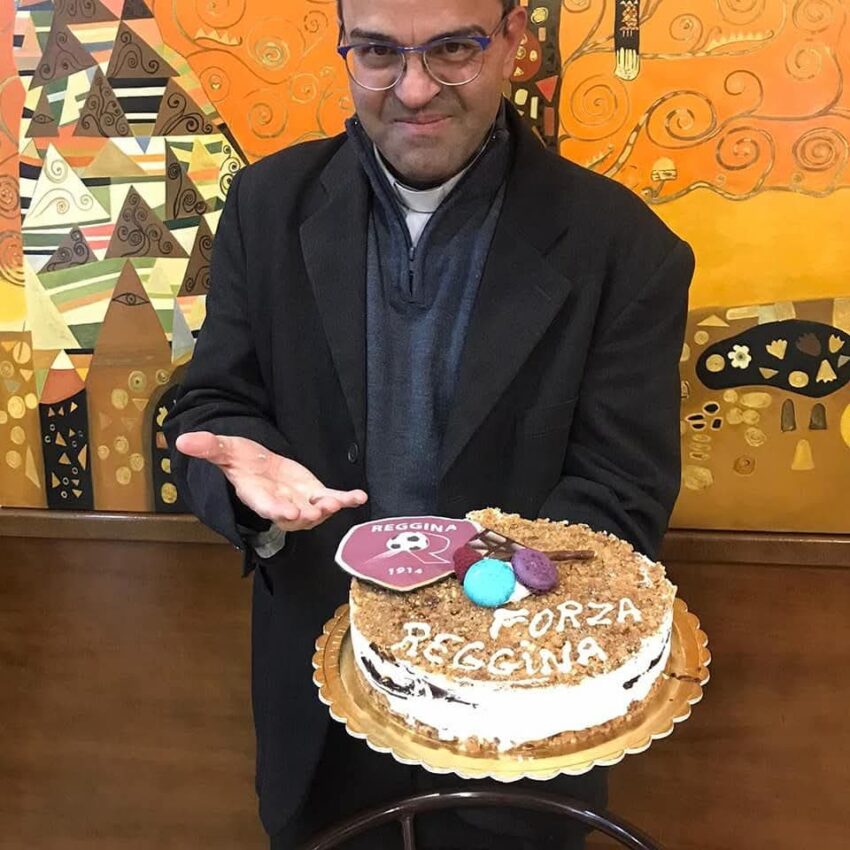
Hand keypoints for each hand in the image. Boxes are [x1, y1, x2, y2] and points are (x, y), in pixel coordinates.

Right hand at [174, 431, 367, 531]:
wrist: (258, 464)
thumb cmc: (241, 460)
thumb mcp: (225, 449)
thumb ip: (208, 447)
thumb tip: (180, 440)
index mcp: (256, 494)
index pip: (265, 505)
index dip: (276, 509)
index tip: (287, 511)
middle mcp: (279, 503)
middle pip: (293, 515)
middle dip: (305, 516)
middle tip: (315, 512)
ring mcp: (299, 502)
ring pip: (314, 512)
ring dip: (327, 509)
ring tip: (338, 502)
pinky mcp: (315, 495)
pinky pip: (332, 500)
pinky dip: (346, 500)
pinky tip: (359, 497)